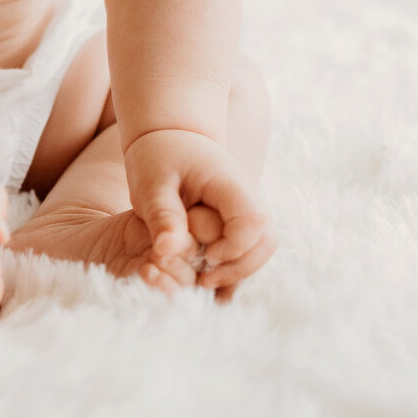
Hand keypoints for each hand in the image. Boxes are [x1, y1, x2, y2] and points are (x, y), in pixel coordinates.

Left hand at [124, 128, 275, 294]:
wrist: (170, 136)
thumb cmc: (158, 155)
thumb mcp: (151, 181)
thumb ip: (161, 214)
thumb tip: (166, 250)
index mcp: (230, 184)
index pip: (252, 223)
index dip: (232, 248)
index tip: (203, 256)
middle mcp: (247, 197)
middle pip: (266, 241)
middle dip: (239, 268)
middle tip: (203, 280)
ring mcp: (247, 208)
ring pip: (262, 248)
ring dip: (238, 269)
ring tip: (203, 280)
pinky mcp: (239, 219)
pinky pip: (249, 248)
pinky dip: (234, 265)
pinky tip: (208, 276)